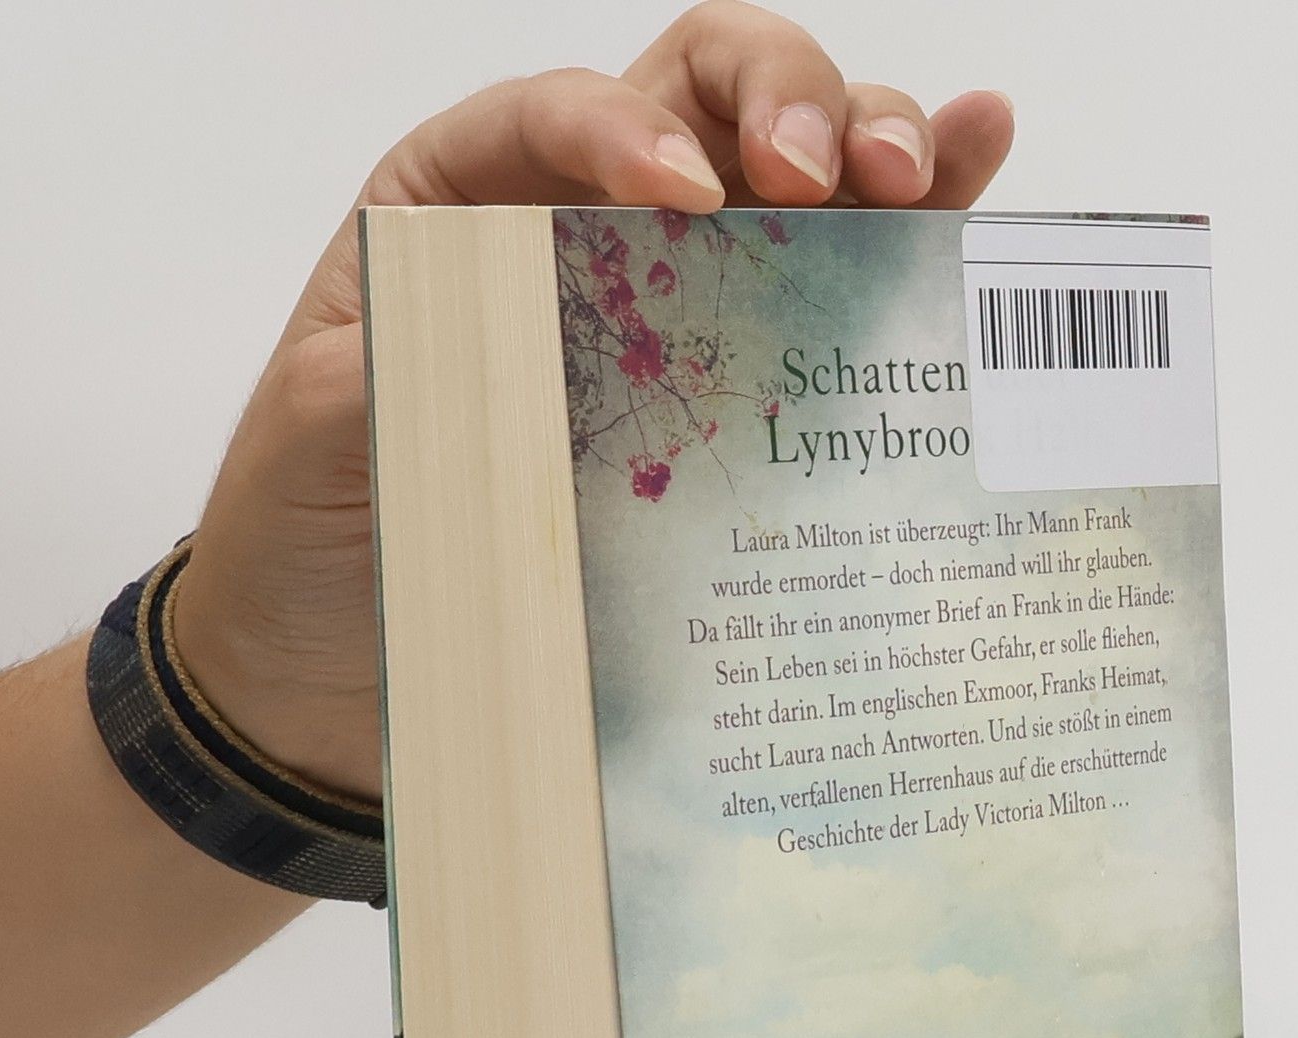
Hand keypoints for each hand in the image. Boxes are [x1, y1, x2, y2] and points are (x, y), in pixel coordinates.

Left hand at [174, 3, 1014, 801]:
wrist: (339, 678)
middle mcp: (589, 231)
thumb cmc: (315, 538)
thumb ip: (382, 372)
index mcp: (465, 208)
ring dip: (873, 145)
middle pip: (710, 98)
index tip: (683, 199)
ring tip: (913, 181)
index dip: (628, 130)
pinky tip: (981, 161)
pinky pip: (846, 287)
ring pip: (801, 169)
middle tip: (825, 177)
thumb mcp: (317, 442)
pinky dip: (923, 224)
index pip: (563, 115)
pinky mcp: (751, 395)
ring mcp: (685, 308)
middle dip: (784, 103)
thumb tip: (473, 342)